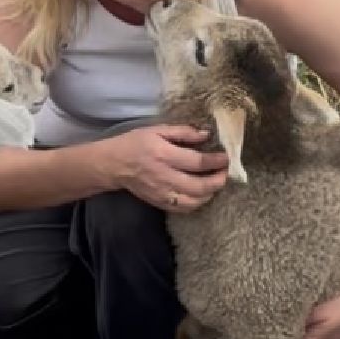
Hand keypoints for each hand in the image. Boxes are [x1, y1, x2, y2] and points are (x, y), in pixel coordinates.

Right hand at [105, 124, 232, 213]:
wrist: (113, 165)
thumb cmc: (135, 143)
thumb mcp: (157, 130)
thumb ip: (183, 132)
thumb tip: (206, 135)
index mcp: (164, 155)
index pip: (197, 162)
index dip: (216, 161)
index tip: (226, 157)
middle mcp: (164, 176)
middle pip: (200, 186)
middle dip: (218, 180)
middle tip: (225, 172)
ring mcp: (162, 193)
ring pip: (194, 201)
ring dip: (210, 193)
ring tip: (215, 183)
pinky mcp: (159, 203)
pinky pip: (184, 208)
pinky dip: (197, 202)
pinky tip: (201, 193)